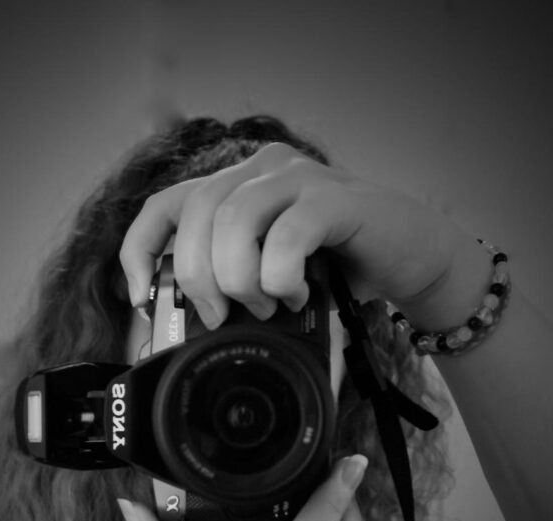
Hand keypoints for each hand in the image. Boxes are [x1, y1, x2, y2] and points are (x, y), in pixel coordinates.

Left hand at [119, 142, 470, 328]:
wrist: (413, 259)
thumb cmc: (339, 271)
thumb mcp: (270, 276)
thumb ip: (232, 280)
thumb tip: (188, 317)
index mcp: (237, 187)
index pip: (166, 205)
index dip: (139, 249)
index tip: (141, 297)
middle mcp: (263, 170)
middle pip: (196, 214)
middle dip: (197, 278)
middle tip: (221, 315)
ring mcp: (301, 178)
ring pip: (234, 219)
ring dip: (240, 279)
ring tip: (265, 305)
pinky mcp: (338, 198)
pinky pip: (288, 234)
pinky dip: (282, 275)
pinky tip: (296, 292)